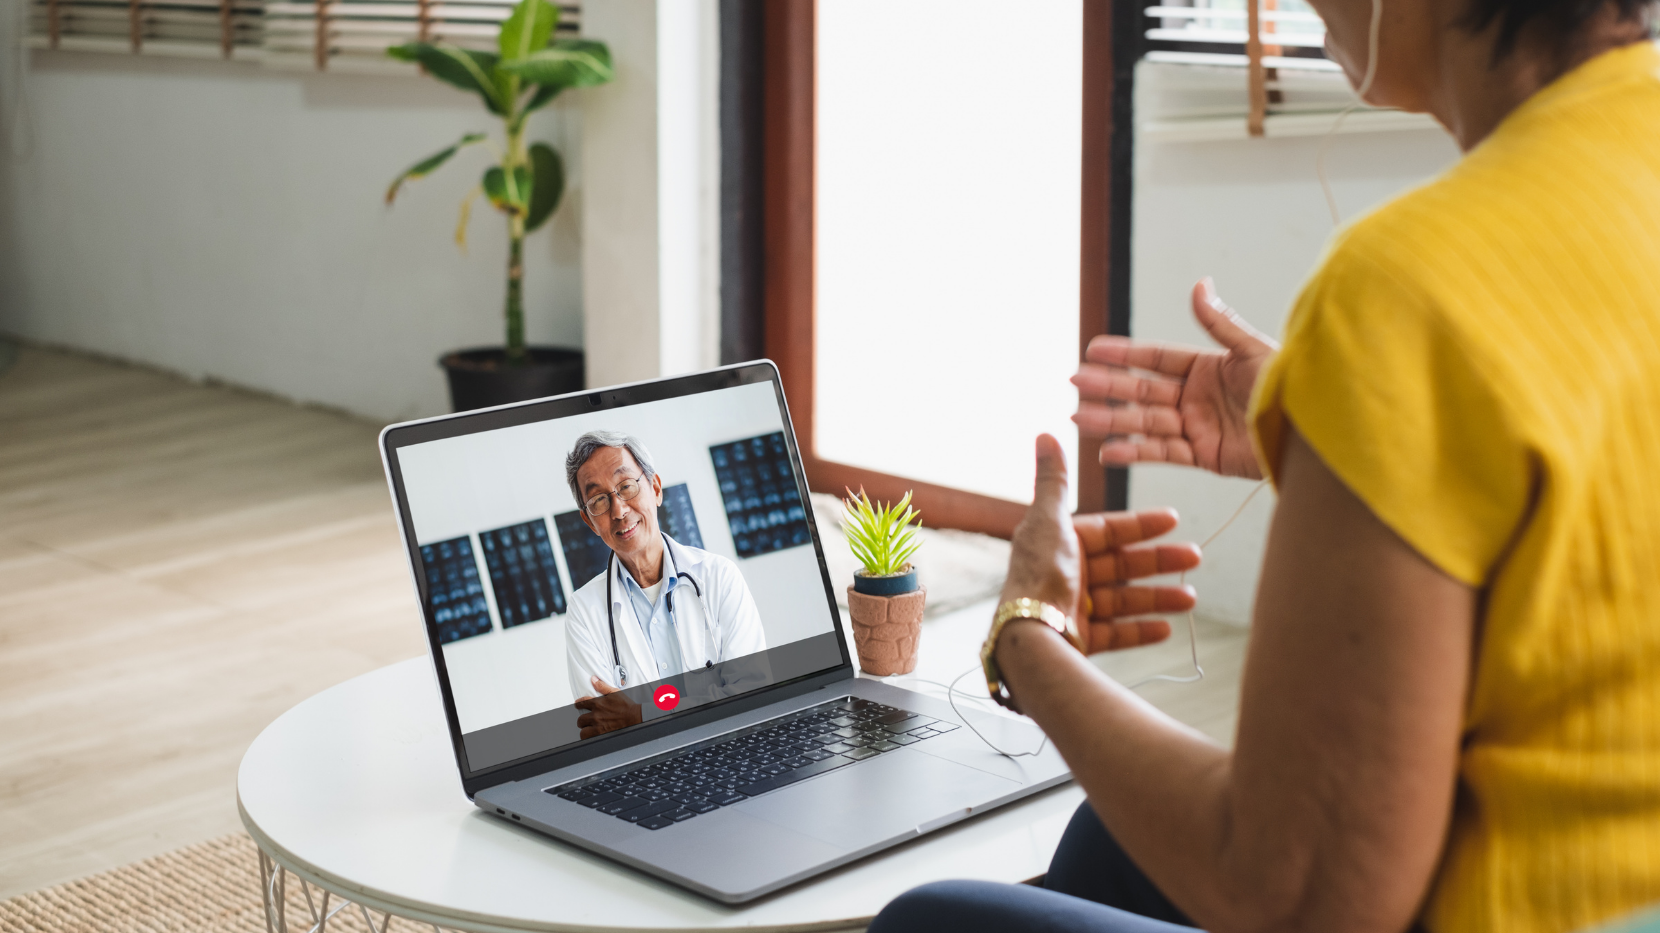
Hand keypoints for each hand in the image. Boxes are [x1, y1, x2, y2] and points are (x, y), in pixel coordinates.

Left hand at [574, 676, 642, 738]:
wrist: (635, 717)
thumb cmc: (626, 706)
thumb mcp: (615, 692)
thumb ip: (602, 686)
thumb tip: (593, 680)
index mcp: (598, 704)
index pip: (581, 703)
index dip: (578, 705)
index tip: (578, 705)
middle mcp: (596, 715)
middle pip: (580, 719)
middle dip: (582, 720)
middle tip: (585, 720)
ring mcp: (598, 726)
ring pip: (583, 730)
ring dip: (585, 729)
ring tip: (588, 728)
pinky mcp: (601, 734)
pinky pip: (589, 738)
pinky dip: (589, 737)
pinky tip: (592, 735)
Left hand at [1000, 435, 1201, 654]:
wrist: (1030, 632)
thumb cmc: (1039, 573)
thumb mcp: (1049, 519)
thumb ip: (1053, 480)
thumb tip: (1045, 433)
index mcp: (1057, 543)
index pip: (1106, 530)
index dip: (1140, 524)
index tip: (1174, 520)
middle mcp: (1063, 574)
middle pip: (1119, 565)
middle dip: (1158, 561)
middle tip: (1195, 556)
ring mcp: (1072, 608)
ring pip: (1122, 600)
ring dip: (1157, 597)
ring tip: (1191, 598)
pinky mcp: (1078, 638)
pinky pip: (1116, 633)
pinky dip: (1140, 630)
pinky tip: (1167, 628)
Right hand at [1072, 278, 1277, 479]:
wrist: (1309, 431)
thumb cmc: (1289, 387)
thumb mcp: (1251, 350)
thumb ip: (1218, 323)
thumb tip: (1199, 284)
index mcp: (1207, 368)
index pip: (1155, 359)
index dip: (1124, 355)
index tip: (1092, 350)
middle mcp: (1197, 397)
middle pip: (1142, 390)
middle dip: (1107, 387)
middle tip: (1074, 383)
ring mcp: (1197, 427)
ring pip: (1144, 422)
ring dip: (1110, 421)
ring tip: (1078, 419)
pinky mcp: (1204, 456)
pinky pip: (1162, 453)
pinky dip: (1134, 453)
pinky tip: (1107, 451)